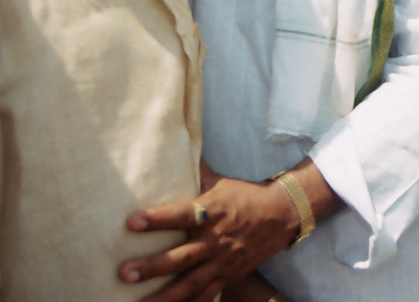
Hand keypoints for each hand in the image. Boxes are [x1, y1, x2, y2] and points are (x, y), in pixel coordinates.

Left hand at [119, 172, 299, 301]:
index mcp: (212, 212)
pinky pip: (205, 296)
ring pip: (189, 283)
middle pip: (181, 256)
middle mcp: (215, 239)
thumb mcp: (221, 181)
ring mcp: (222, 261)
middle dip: (152, 266)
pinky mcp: (227, 276)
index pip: (182, 215)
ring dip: (162, 296)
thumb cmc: (245, 196)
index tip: (132, 222)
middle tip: (124, 272)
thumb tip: (176, 143)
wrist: (282, 214)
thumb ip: (196, 171)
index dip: (157, 219)